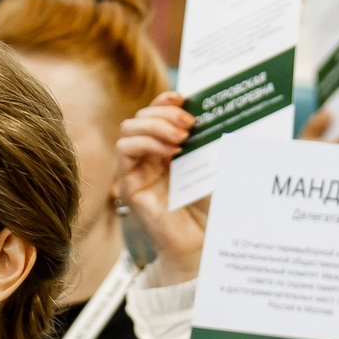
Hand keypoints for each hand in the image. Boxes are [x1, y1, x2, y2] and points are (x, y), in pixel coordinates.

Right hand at [114, 91, 206, 281]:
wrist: (206, 242)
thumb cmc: (212, 207)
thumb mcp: (212, 164)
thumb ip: (206, 139)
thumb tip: (210, 109)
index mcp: (166, 149)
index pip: (155, 114)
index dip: (165, 100)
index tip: (184, 97)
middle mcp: (148, 158)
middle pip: (139, 118)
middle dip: (163, 113)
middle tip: (189, 123)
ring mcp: (137, 171)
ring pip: (128, 130)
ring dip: (154, 125)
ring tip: (181, 137)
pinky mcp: (129, 186)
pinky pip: (125, 152)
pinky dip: (145, 143)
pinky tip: (170, 151)